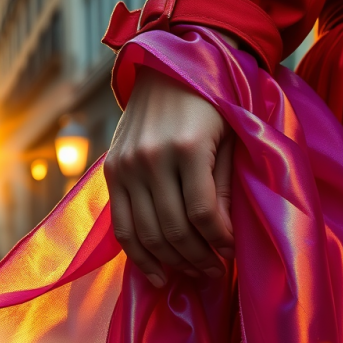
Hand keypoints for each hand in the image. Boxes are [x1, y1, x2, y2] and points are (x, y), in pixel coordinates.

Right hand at [104, 65, 233, 287]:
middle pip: (174, 229)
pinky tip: (158, 275)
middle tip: (215, 272)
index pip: (202, 213)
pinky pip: (121, 227)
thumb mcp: (226, 137)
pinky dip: (139, 257)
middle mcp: (151, 158)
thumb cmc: (208, 103)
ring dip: (174, 262)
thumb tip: (222, 237)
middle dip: (199, 258)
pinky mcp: (112, 172)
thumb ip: (222, 186)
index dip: (219, 241)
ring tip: (194, 273)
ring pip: (148, 234)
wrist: (163, 67)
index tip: (231, 253)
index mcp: (186, 147)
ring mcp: (126, 167)